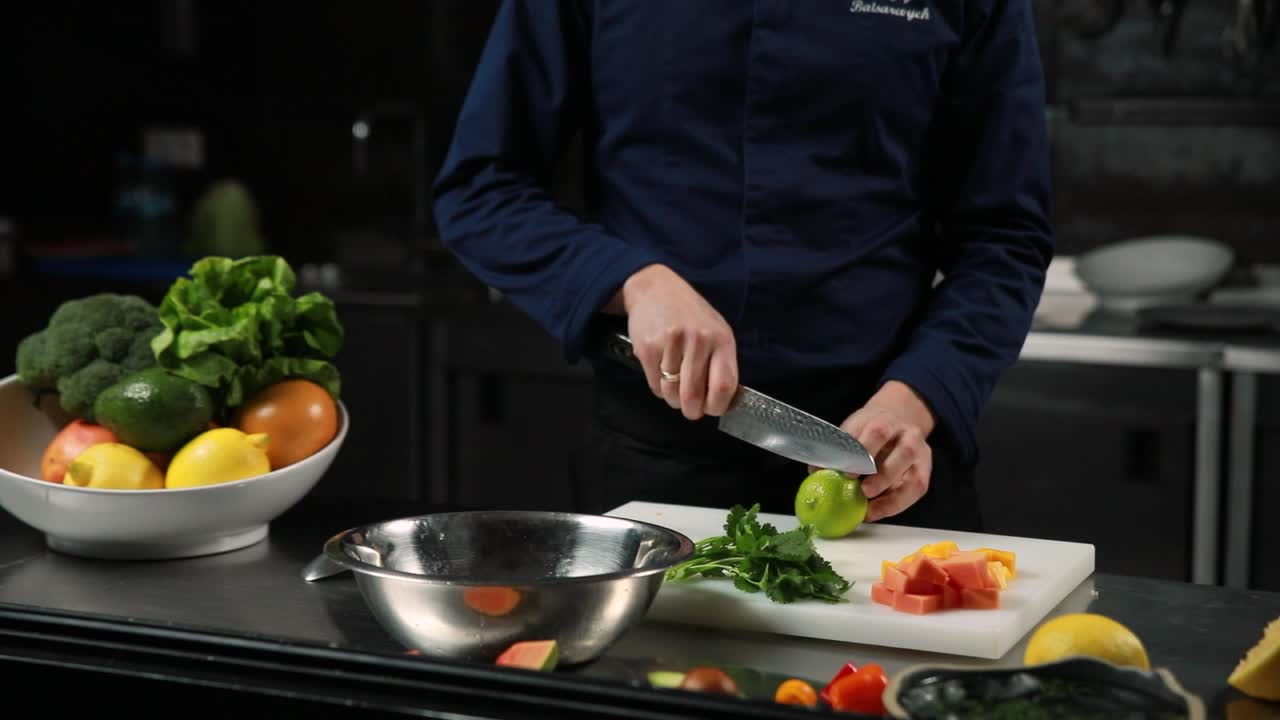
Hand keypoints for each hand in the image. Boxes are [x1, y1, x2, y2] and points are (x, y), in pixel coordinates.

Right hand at [605, 264, 738, 419]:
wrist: (655, 289)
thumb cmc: (689, 314)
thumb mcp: (715, 331)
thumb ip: (720, 363)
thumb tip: (720, 400)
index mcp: (721, 339)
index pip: (724, 385)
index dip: (717, 406)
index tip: (711, 408)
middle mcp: (698, 340)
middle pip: (694, 395)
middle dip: (692, 410)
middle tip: (690, 410)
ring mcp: (672, 343)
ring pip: (671, 393)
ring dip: (673, 399)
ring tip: (674, 388)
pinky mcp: (648, 348)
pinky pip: (655, 385)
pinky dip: (658, 388)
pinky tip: (661, 374)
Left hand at [835, 381, 935, 522]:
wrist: (898, 419)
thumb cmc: (869, 429)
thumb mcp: (853, 429)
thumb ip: (838, 448)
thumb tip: (815, 471)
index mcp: (886, 421)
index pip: (878, 432)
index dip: (864, 452)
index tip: (848, 471)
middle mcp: (908, 436)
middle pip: (903, 454)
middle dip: (883, 475)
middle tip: (863, 491)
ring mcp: (920, 455)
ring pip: (914, 477)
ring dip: (892, 496)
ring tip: (869, 507)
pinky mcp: (924, 472)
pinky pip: (915, 492)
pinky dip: (895, 505)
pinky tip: (876, 511)